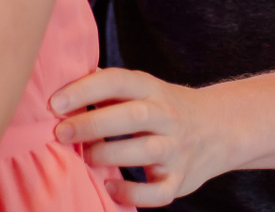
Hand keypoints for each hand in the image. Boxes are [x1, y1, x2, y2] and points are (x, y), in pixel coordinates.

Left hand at [51, 68, 230, 205]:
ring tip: (86, 158)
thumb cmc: (165, 108)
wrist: (219, 128)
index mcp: (152, 90)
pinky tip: (110, 186)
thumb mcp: (144, 89)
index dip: (86, 90)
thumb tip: (62, 81)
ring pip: (146, 151)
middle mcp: (167, 116)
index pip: (119, 81)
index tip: (55, 103)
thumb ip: (109, 87)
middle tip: (62, 133)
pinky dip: (133, 192)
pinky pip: (158, 191)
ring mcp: (177, 149)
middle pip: (133, 116)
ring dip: (110, 155)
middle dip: (93, 124)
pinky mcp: (180, 180)